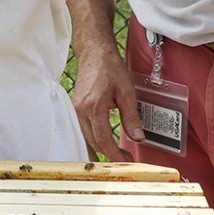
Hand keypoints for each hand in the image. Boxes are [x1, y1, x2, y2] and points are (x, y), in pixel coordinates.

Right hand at [72, 36, 139, 161]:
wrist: (94, 53)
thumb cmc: (110, 68)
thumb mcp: (127, 92)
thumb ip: (131, 117)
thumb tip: (138, 137)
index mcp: (93, 106)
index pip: (103, 139)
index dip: (115, 154)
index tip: (126, 162)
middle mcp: (80, 110)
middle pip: (93, 142)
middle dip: (110, 155)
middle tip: (126, 159)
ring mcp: (75, 110)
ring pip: (86, 138)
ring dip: (101, 149)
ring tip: (116, 155)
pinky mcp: (75, 108)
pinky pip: (82, 130)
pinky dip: (93, 141)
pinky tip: (103, 145)